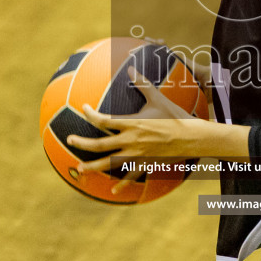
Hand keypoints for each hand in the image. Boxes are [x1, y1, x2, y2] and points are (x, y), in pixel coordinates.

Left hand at [66, 68, 208, 192]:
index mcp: (132, 124)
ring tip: (80, 169)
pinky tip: (113, 191)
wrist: (191, 138)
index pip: (104, 120)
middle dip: (82, 144)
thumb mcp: (158, 98)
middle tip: (69, 141)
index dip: (90, 114)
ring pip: (110, 164)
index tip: (83, 109)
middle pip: (100, 144)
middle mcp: (131, 141)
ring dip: (93, 167)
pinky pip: (131, 176)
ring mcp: (137, 155)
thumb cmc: (175, 116)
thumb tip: (130, 68)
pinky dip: (121, 184)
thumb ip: (142, 84)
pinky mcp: (146, 164)